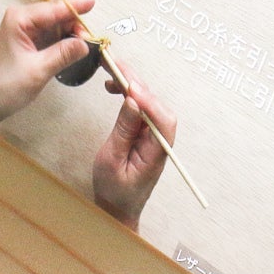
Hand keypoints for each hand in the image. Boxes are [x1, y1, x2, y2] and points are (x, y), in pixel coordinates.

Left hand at [0, 0, 94, 125]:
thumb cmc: (8, 86)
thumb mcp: (39, 70)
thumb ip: (63, 54)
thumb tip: (86, 43)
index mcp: (19, 19)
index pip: (53, 9)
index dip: (74, 7)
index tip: (93, 2)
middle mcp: (22, 18)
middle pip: (56, 14)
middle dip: (74, 24)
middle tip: (90, 42)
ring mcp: (26, 28)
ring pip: (57, 24)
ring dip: (71, 33)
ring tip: (83, 47)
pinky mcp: (30, 39)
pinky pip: (53, 34)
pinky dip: (64, 40)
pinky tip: (73, 48)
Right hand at [93, 68, 174, 229]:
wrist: (118, 209)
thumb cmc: (115, 190)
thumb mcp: (113, 160)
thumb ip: (124, 130)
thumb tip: (133, 101)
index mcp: (157, 152)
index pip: (163, 119)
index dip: (149, 100)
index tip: (130, 87)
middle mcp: (160, 140)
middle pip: (156, 105)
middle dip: (137, 83)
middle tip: (115, 64)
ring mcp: (153, 136)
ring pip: (148, 103)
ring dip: (131, 85)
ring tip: (111, 70)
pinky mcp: (144, 133)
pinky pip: (141, 109)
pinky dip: (128, 95)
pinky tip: (114, 87)